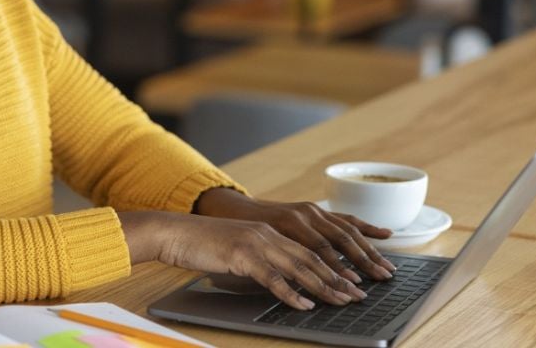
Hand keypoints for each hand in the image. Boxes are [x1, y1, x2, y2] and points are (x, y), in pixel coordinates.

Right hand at [119, 211, 365, 310]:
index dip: (336, 264)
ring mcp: (256, 242)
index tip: (356, 280)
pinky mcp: (241, 255)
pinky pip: (271, 277)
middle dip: (340, 277)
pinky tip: (303, 305)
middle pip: (313, 256)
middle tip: (359, 294)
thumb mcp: (241, 249)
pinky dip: (290, 293)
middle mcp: (269, 233)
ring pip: (299, 266)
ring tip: (342, 300)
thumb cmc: (205, 244)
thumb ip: (264, 259)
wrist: (176, 232)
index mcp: (272, 230)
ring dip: (324, 286)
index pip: (312, 247)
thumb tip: (286, 280)